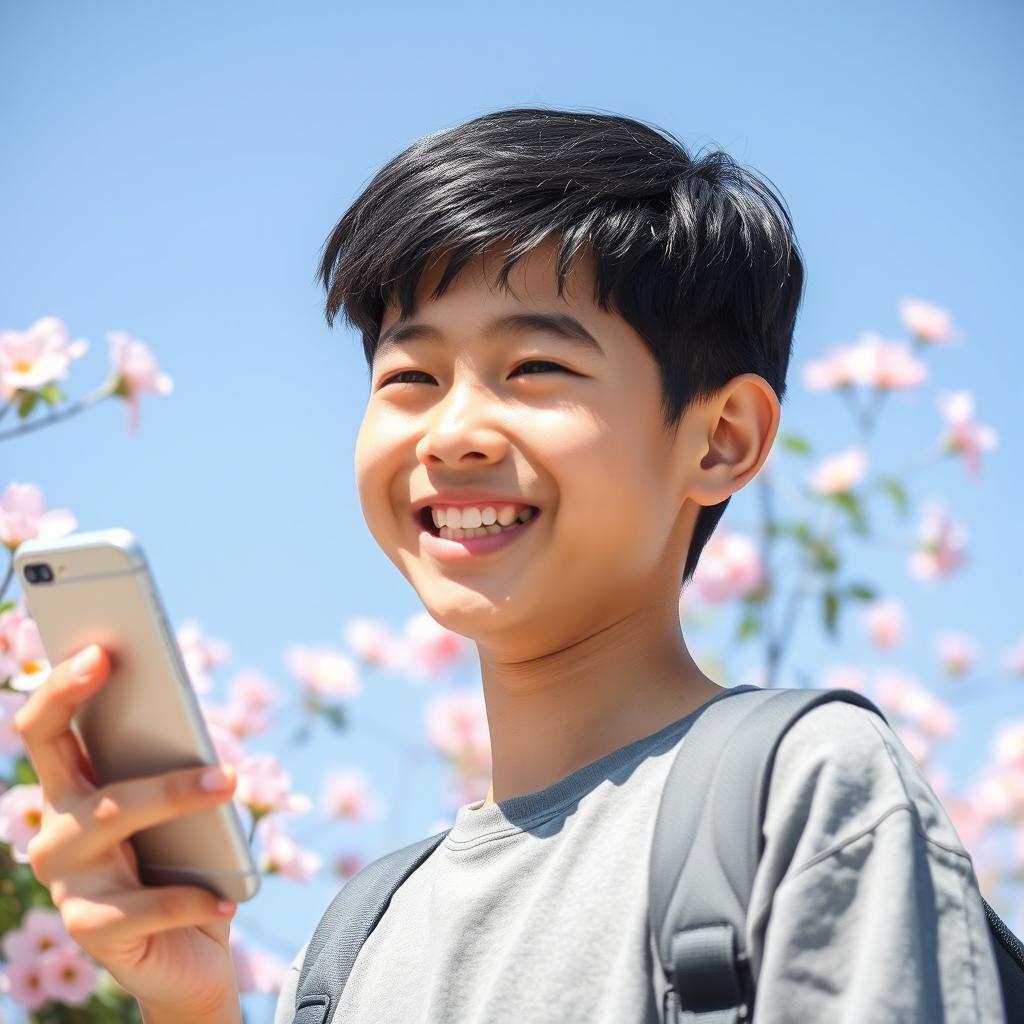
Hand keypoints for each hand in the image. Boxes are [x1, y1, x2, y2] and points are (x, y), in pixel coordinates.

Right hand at [14, 642, 242, 1020]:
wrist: (194, 955)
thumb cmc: (189, 862)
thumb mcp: (188, 805)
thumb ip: (177, 761)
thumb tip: (186, 711)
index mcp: (78, 791)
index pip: (50, 728)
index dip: (63, 683)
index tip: (97, 643)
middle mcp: (58, 828)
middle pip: (49, 753)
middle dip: (70, 696)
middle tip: (111, 658)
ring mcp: (68, 880)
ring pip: (111, 815)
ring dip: (174, 791)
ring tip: (230, 781)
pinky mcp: (92, 930)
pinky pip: (144, 904)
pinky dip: (194, 896)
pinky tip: (229, 897)